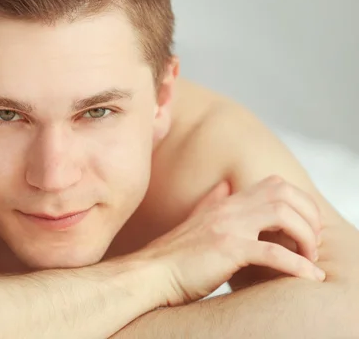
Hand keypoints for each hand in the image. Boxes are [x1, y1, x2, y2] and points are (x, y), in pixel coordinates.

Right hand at [141, 175, 323, 306]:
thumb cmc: (173, 255)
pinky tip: (307, 277)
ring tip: (309, 258)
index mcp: (224, 202)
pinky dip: (297, 266)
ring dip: (306, 237)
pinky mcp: (228, 249)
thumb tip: (223, 186)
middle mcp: (228, 208)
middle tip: (312, 242)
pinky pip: (274, 253)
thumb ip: (211, 202)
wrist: (150, 273)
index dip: (298, 203)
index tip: (303, 228)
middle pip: (284, 192)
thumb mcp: (195, 221)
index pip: (273, 185)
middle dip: (308, 216)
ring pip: (284, 215)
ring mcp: (228, 227)